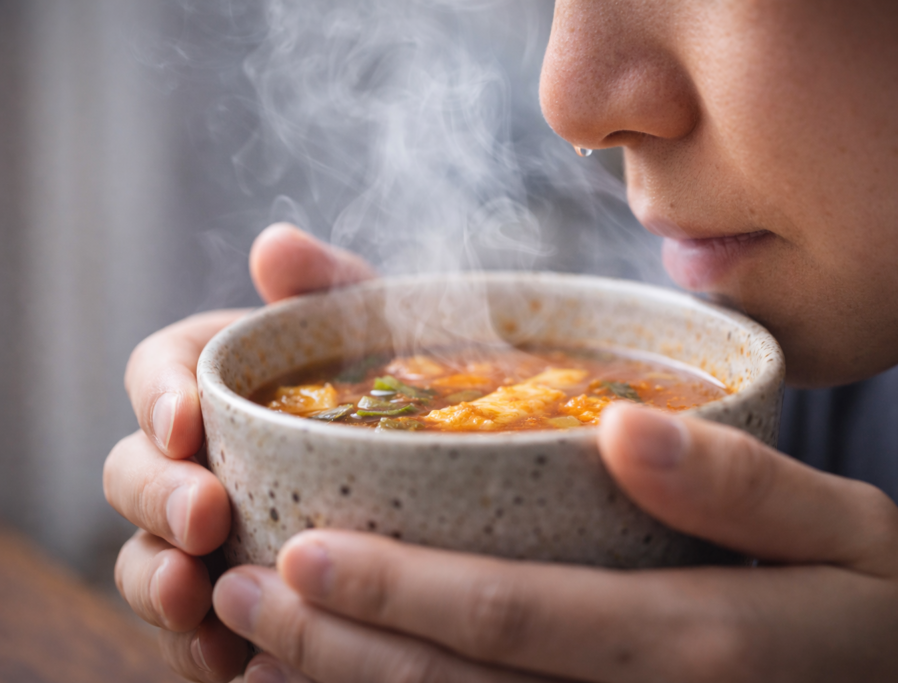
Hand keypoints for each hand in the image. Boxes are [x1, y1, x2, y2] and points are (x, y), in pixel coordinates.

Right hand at [103, 224, 373, 681]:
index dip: (157, 397)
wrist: (452, 473)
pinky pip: (196, 630)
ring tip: (195, 601)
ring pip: (145, 558)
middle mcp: (202, 458)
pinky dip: (203, 646)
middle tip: (205, 519)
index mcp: (222, 381)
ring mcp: (210, 533)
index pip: (157, 373)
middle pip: (133, 472)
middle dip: (156, 497)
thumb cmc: (404, 387)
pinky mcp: (234, 597)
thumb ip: (331, 286)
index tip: (188, 423)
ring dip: (155, 582)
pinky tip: (236, 660)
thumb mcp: (384, 333)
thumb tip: (274, 245)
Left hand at [211, 404, 897, 682]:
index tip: (305, 551)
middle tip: (237, 589)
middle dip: (339, 646)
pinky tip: (348, 675)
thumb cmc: (889, 610)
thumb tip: (622, 428)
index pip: (518, 617)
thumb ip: (741, 487)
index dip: (403, 591)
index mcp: (695, 639)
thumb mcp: (854, 530)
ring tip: (255, 635)